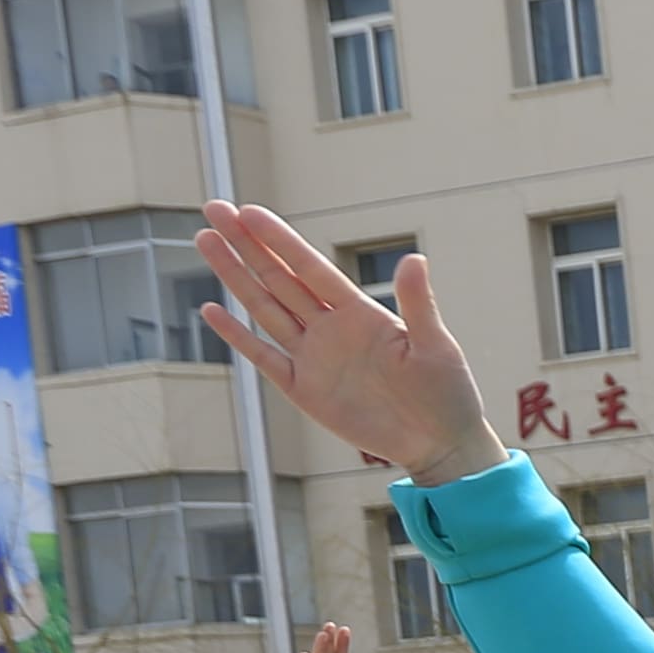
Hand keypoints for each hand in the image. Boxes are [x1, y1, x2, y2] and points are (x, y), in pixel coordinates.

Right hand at [198, 208, 505, 478]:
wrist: (439, 444)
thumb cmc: (446, 392)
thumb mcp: (435, 346)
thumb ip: (418, 304)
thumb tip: (415, 258)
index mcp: (361, 312)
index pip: (311, 267)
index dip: (280, 240)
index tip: (249, 211)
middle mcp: (331, 327)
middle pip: (280, 278)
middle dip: (247, 245)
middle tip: (215, 208)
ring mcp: (313, 357)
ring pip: (265, 308)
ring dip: (235, 277)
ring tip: (206, 240)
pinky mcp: (303, 389)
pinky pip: (263, 356)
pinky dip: (237, 335)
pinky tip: (211, 309)